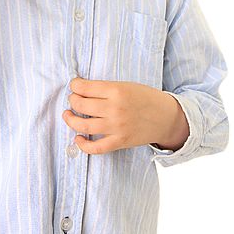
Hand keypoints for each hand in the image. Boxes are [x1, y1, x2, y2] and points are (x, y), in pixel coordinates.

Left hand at [62, 77, 189, 154]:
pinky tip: (78, 138)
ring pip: (83, 126)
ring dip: (70, 120)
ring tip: (68, 115)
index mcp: (116, 90)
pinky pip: (96, 147)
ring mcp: (116, 127)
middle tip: (73, 99)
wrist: (166, 117)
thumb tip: (81, 89)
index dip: (74, 85)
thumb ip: (106, 88)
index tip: (74, 85)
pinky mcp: (119, 142)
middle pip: (81, 105)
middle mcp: (114, 109)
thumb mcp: (126, 85)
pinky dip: (83, 145)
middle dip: (72, 100)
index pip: (84, 87)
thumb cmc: (145, 98)